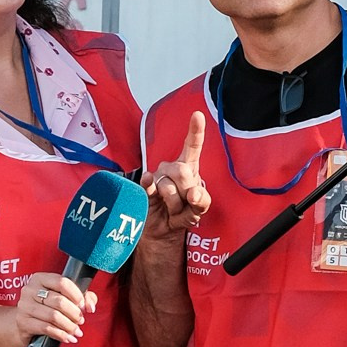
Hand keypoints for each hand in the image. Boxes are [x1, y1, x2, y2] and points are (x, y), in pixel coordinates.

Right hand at [8, 269, 90, 346]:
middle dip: (74, 313)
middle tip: (81, 321)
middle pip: (59, 301)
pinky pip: (46, 328)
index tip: (83, 305)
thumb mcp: (63, 298)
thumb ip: (82, 297)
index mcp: (40, 278)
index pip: (62, 282)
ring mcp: (25, 306)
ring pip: (53, 316)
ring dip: (69, 326)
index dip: (76, 295)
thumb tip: (90, 307)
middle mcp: (30, 290)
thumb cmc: (47, 308)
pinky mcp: (23, 322)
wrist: (24, 324)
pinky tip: (68, 338)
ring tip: (76, 331)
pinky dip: (61, 334)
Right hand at [143, 112, 210, 241]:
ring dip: (174, 205)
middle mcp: (172, 168)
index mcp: (189, 169)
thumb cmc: (183, 214)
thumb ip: (202, 202)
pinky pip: (148, 183)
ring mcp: (157, 177)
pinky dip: (149, 184)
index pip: (192, 147)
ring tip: (172, 210)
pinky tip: (149, 182)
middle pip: (183, 171)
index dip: (195, 131)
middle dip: (186, 193)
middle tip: (184, 205)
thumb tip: (193, 194)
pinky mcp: (144, 188)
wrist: (162, 231)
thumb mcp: (198, 210)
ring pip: (168, 187)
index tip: (197, 115)